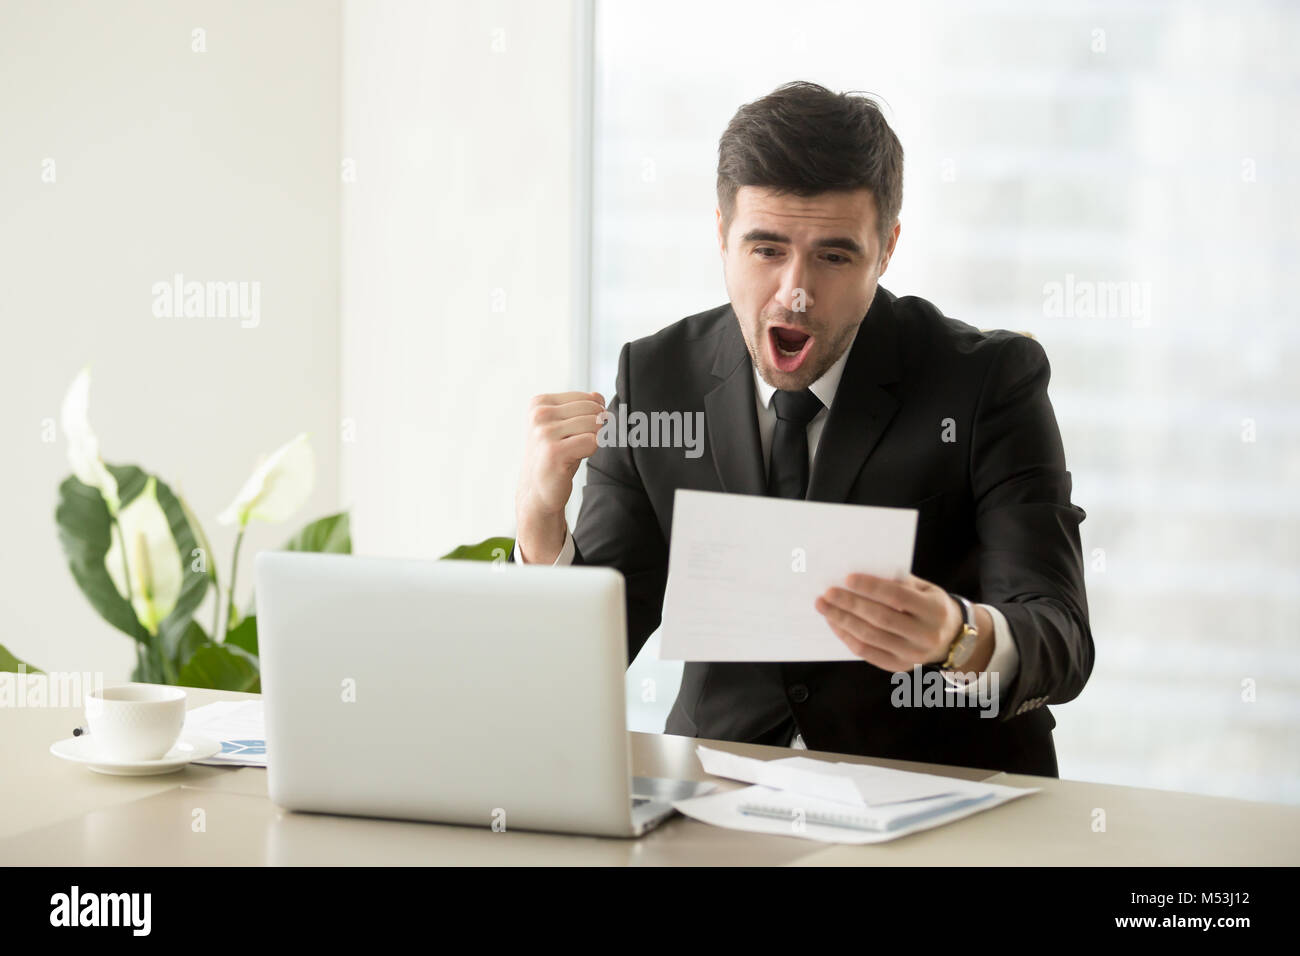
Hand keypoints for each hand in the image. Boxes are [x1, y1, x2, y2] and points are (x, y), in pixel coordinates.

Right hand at [515, 390, 605, 562]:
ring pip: (594, 425)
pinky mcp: (554, 451)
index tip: (580, 432)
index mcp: (539, 403)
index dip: (595, 416)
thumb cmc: (556, 456)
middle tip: (581, 444)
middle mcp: (539, 415)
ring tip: (574, 452)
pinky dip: (590, 452)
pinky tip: (574, 460)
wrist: (537, 491)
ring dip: (592, 441)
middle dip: (597, 428)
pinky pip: (592, 442)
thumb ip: (583, 407)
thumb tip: (598, 396)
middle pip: (593, 410)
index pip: (589, 398)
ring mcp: (544, 433)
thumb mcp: (567, 426)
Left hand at [814, 572, 964, 671]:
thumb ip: (898, 582)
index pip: (897, 597)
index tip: (847, 578)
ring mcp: (912, 654)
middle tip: (828, 593)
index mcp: (934, 610)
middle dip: (850, 604)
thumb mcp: (924, 589)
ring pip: (870, 637)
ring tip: (825, 607)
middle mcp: (925, 635)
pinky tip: (835, 624)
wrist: (952, 639)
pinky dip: (847, 637)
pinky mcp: (899, 666)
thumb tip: (860, 577)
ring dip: (843, 621)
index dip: (871, 588)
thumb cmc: (930, 605)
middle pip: (880, 619)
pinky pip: (867, 653)